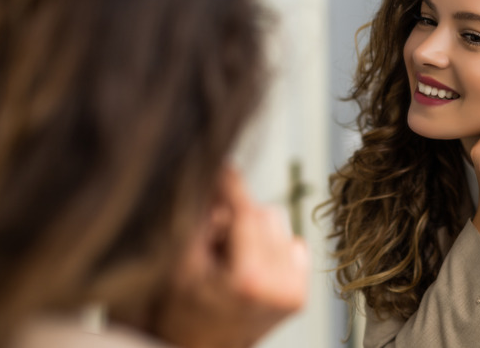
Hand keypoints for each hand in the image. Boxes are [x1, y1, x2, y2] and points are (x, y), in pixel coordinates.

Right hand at [157, 165, 309, 347]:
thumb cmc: (181, 313)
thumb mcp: (179, 264)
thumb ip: (198, 220)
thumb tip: (215, 177)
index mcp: (250, 279)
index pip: (248, 213)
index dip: (233, 186)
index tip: (224, 166)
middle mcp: (280, 286)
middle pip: (266, 214)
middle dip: (238, 216)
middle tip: (215, 237)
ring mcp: (294, 292)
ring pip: (279, 226)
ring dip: (254, 230)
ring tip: (230, 256)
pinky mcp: (300, 294)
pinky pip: (292, 244)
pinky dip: (271, 246)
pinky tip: (249, 266)